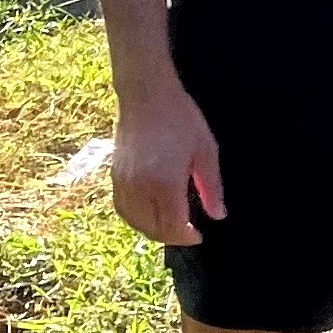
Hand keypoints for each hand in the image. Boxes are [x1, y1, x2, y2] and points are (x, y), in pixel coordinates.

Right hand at [111, 78, 225, 245]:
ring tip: (172, 225)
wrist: (146, 96)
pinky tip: (151, 213)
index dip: (187, 236)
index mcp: (165, 183)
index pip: (174, 226)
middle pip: (153, 229)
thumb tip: (218, 214)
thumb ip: (211, 187)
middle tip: (189, 232)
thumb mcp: (206, 150)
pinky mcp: (114, 178)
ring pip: (136, 223)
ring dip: (154, 230)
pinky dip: (137, 219)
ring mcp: (123, 184)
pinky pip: (123, 210)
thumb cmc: (181, 119)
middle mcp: (140, 189)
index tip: (199, 235)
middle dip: (172, 236)